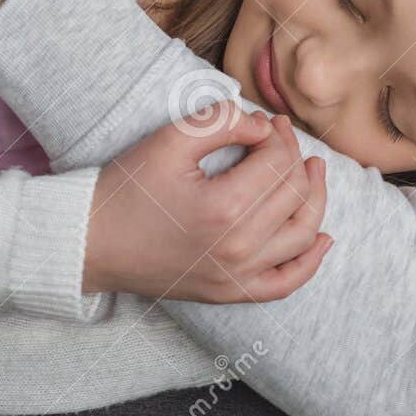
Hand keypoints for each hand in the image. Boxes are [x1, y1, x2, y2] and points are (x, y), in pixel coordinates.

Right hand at [84, 106, 332, 302]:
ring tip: (312, 171)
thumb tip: (263, 126)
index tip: (267, 122)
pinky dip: (310, 262)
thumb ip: (222, 121)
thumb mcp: (169, 140)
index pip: (277, 162)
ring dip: (315, 199)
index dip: (278, 135)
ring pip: (302, 235)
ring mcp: (237, 277)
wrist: (93, 243)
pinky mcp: (230, 293)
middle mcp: (238, 248)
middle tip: (280, 135)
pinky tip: (322, 238)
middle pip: (293, 194)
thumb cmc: (128, 189)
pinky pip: (286, 283)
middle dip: (295, 157)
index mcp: (224, 208)